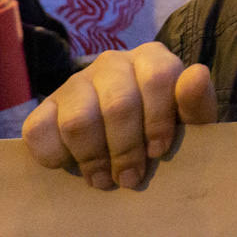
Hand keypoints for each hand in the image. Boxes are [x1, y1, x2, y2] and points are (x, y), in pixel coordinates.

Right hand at [22, 42, 216, 188]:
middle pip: (118, 105)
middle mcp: (113, 61)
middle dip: (126, 149)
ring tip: (104, 179)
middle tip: (130, 178)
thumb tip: (197, 75)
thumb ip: (196, 102)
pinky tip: (73, 165)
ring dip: (93, 158)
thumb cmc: (163, 128)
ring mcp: (76, 80)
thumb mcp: (188, 121)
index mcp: (152, 58)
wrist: (125, 140)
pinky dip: (55, 156)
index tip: (159, 151)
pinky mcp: (46, 105)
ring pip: (79, 120)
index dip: (158, 119)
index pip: (158, 77)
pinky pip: (39, 130)